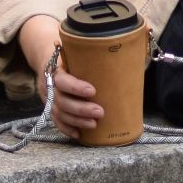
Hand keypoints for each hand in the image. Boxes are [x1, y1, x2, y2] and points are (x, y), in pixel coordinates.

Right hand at [18, 14, 102, 138]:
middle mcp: (50, 85)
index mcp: (56, 69)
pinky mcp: (51, 108)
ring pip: (59, 113)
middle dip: (81, 109)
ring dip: (77, 120)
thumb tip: (134, 47)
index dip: (75, 87)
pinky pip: (56, 121)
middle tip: (100, 112)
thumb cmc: (71, 57)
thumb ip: (96, 52)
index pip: (62, 80)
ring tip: (94, 124)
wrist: (48, 61)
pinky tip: (78, 134)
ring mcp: (48, 99)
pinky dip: (66, 128)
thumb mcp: (77, 51)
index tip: (93, 91)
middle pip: (61, 101)